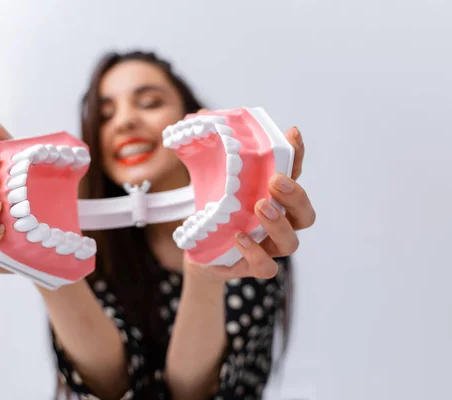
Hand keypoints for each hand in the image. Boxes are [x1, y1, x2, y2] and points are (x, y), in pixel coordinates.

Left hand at [186, 126, 314, 280]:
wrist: (197, 249)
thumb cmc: (213, 208)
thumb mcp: (209, 176)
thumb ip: (210, 147)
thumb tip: (204, 116)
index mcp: (273, 196)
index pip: (294, 174)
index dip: (297, 155)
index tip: (291, 134)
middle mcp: (278, 221)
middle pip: (305, 213)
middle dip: (296, 195)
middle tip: (276, 180)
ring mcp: (268, 246)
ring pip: (291, 241)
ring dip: (279, 223)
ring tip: (259, 207)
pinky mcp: (253, 266)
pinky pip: (266, 267)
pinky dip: (256, 254)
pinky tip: (239, 238)